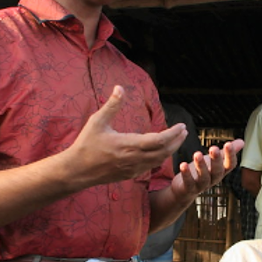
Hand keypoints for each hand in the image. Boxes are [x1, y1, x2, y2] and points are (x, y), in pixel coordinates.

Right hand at [67, 86, 185, 187]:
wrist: (77, 170)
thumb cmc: (86, 144)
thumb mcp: (97, 121)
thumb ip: (112, 105)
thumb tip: (120, 87)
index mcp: (128, 144)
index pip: (159, 140)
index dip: (173, 133)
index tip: (181, 125)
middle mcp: (134, 158)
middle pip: (164, 152)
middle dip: (177, 141)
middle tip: (184, 131)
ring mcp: (133, 168)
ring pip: (159, 160)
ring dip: (170, 150)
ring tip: (176, 140)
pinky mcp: (130, 175)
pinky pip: (150, 166)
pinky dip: (160, 158)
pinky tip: (160, 152)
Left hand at [169, 140, 245, 200]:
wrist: (185, 190)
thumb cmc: (202, 172)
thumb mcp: (215, 161)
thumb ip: (226, 152)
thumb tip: (242, 142)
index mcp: (221, 171)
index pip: (230, 165)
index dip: (230, 156)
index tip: (228, 144)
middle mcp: (213, 179)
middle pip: (217, 171)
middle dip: (216, 160)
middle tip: (213, 148)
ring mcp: (201, 185)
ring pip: (203, 177)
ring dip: (201, 166)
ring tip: (197, 154)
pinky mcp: (189, 189)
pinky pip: (189, 183)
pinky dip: (186, 174)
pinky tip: (183, 164)